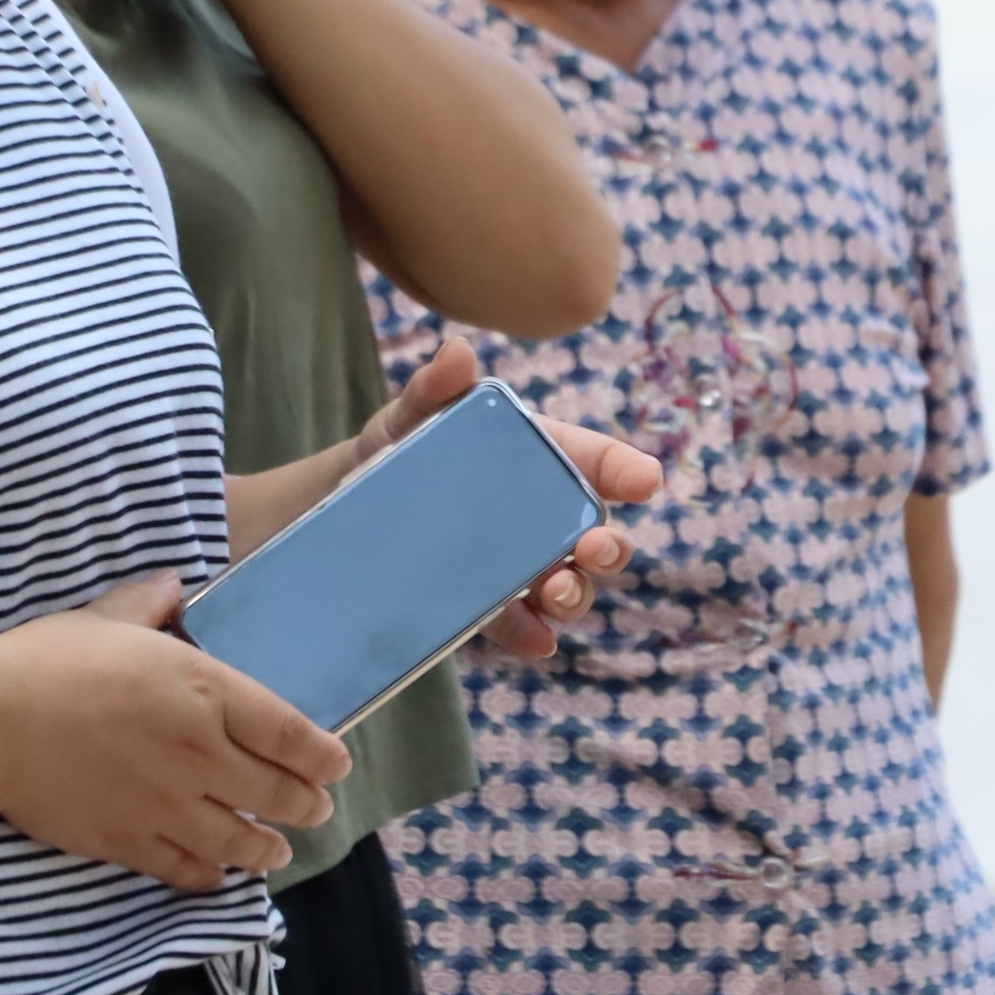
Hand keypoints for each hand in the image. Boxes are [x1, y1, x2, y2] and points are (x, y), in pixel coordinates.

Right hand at [0, 575, 351, 892]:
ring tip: (277, 853)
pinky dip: (206, 876)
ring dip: (265, 849)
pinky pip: (181, 868)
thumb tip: (171, 586)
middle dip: (304, 806)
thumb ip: (150, 604)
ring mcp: (166, 805)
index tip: (337, 766)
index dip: (320, 754)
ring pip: (236, 840)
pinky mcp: (126, 842)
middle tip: (317, 811)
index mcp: (207, 694)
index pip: (287, 732)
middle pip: (273, 792)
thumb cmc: (51, 660)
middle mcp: (200, 755)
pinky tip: (215, 877)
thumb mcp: (109, 616)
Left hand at [336, 339, 662, 660]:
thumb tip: (457, 352)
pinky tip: (535, 641)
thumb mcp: (411, 415)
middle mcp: (543, 517)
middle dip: (610, 546)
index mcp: (539, 460)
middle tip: (593, 547)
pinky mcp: (490, 608)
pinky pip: (521, 627)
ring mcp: (521, 566)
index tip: (645, 480)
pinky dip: (532, 636)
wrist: (349, 505)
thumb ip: (434, 387)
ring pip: (571, 587)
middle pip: (599, 536)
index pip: (596, 461)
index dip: (627, 469)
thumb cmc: (400, 447)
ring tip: (554, 592)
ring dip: (575, 595)